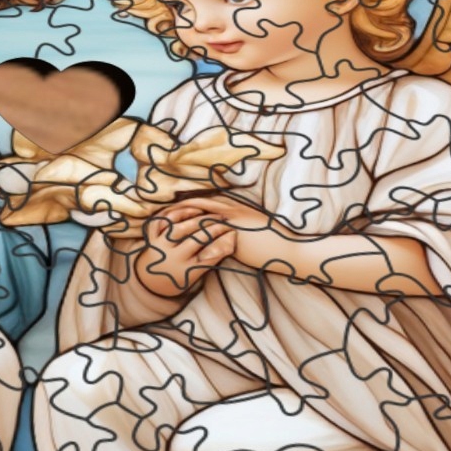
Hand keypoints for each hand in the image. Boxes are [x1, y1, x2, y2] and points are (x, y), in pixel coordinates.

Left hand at [131, 201, 236, 299]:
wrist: (149, 282)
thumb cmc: (179, 278)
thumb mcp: (197, 274)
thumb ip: (212, 258)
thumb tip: (231, 240)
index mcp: (186, 271)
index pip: (209, 253)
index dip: (222, 240)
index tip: (232, 231)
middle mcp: (173, 259)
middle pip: (197, 239)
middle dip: (214, 228)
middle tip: (225, 220)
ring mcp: (160, 247)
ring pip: (180, 229)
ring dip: (197, 219)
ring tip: (210, 215)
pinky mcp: (151, 238)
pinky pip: (162, 222)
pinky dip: (176, 214)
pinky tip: (190, 210)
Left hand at [161, 192, 275, 234]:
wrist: (288, 249)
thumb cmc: (273, 242)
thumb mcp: (254, 229)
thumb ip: (238, 226)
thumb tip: (226, 231)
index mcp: (237, 208)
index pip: (207, 202)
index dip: (189, 204)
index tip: (173, 208)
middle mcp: (234, 211)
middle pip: (200, 205)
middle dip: (180, 209)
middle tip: (162, 214)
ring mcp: (234, 222)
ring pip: (201, 217)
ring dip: (183, 221)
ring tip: (165, 227)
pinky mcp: (235, 235)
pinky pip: (211, 234)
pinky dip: (194, 236)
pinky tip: (180, 242)